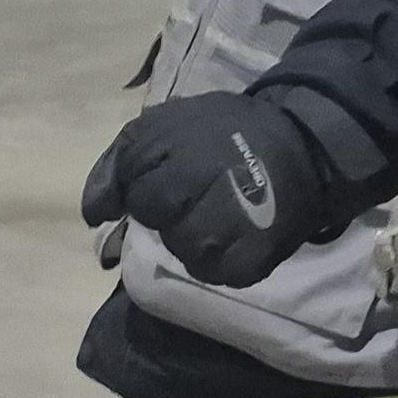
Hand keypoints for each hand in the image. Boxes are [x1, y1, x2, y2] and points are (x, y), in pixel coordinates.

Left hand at [82, 93, 336, 289]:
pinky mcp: (243, 264)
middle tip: (201, 190)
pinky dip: (216, 257)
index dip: (149, 181)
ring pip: (178, 248)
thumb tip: (93, 214)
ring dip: (190, 234)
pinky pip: (209, 272)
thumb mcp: (165, 125)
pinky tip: (234, 233)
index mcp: (168, 152)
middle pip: (152, 219)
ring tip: (220, 210)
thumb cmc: (228, 131)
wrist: (305, 147)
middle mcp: (191, 193)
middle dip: (168, 207)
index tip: (177, 168)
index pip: (132, 191)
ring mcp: (218, 235)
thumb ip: (118, 163)